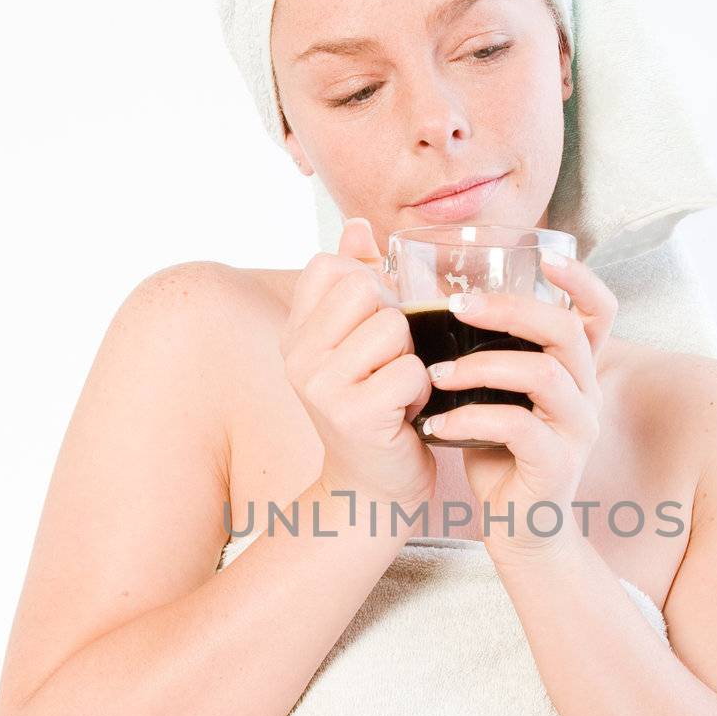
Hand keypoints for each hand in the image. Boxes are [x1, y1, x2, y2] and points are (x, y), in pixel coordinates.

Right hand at [281, 218, 436, 517]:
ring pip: (394, 328)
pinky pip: (410, 371)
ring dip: (412, 359)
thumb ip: (355, 281)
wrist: (372, 490)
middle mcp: (298, 356)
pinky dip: (420, 391)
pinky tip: (406, 413)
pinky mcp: (353, 415)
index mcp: (296, 332)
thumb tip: (358, 225)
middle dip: (396, 322)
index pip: (331, 266)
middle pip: (368, 290)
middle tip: (389, 364)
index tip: (371, 328)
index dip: (368, 286)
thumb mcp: (355, 344)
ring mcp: (321, 386)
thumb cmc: (374, 410)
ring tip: (398, 389)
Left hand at [421, 252, 617, 558]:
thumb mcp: (499, 396)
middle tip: (457, 306)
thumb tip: (440, 304)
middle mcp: (587, 394)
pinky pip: (518, 427)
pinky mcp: (557, 465)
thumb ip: (489, 355)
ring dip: (482, 365)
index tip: (544, 255)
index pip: (599, 313)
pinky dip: (471, 419)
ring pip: (544, 374)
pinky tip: (437, 426)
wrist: (520, 531)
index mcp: (576, 371)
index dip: (581, 279)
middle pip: (566, 331)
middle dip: (509, 310)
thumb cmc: (502, 456)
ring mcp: (577, 430)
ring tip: (436, 373)